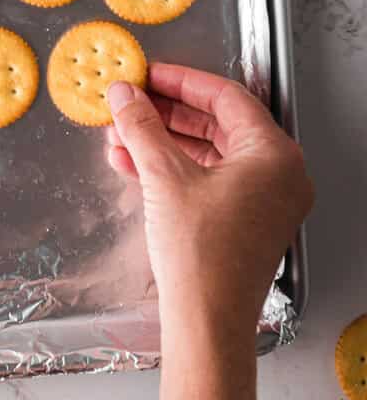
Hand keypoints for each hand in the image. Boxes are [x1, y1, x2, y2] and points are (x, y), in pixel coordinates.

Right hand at [106, 63, 312, 339]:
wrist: (207, 325)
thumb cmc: (200, 256)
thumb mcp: (163, 177)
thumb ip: (142, 126)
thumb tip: (124, 94)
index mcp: (274, 155)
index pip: (226, 97)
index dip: (181, 81)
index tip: (148, 75)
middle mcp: (278, 175)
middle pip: (217, 124)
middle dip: (166, 115)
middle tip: (130, 102)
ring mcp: (264, 201)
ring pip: (209, 154)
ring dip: (162, 143)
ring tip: (120, 135)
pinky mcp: (246, 223)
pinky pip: (208, 180)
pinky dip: (172, 170)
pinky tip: (132, 164)